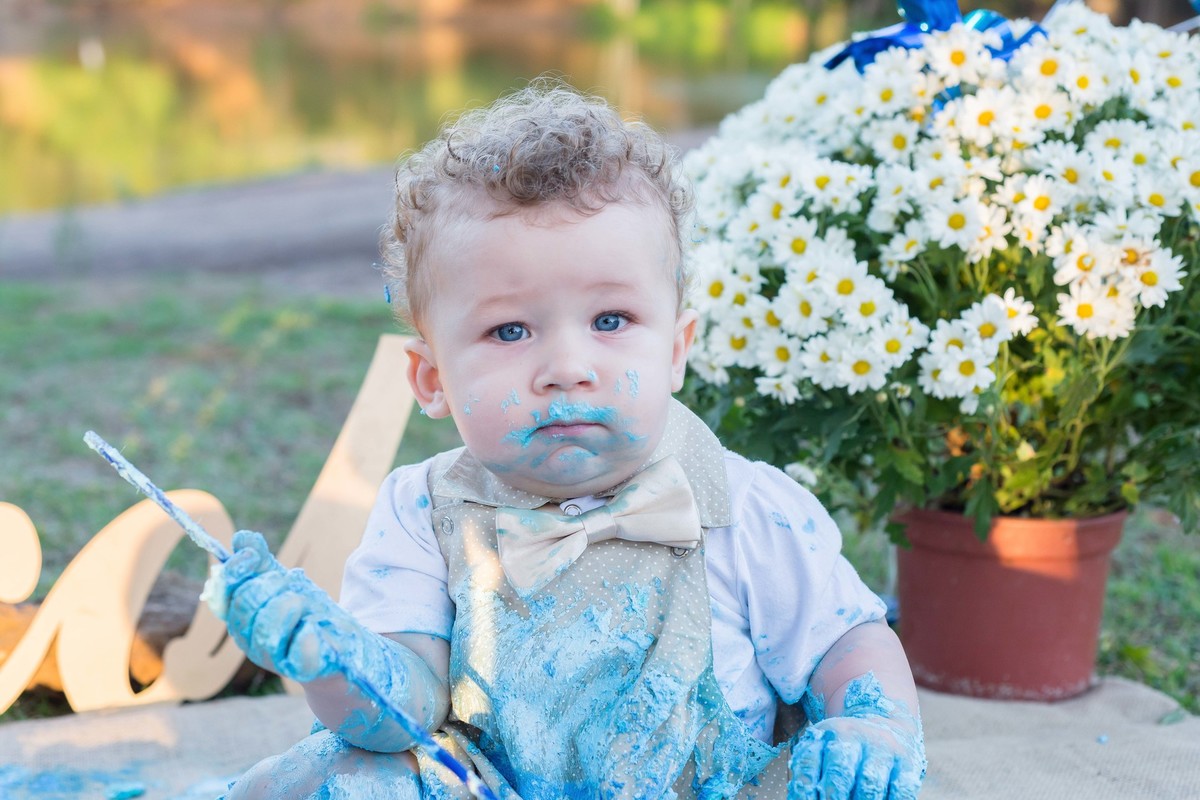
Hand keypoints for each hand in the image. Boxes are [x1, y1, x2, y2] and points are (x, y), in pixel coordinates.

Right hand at [206, 530, 359, 682]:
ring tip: (305, 603)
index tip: (252, 555)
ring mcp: (274, 659)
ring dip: (290, 604)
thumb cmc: (307, 612)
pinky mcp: (301, 668)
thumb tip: (241, 538)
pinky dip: (307, 632)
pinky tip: (313, 626)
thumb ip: (262, 562)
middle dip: (271, 583)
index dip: (236, 570)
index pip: (224, 594)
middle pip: (246, 604)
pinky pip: (298, 650)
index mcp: (241, 618)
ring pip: (266, 627)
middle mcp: (250, 641)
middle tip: (292, 584)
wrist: (340, 643)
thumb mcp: (285, 582)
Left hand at [787, 713, 923, 799]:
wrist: (884, 720)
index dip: (803, 786)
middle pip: (840, 770)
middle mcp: (854, 736)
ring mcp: (883, 748)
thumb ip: (811, 773)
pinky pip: (901, 790)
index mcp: (826, 733)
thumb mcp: (824, 749)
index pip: (809, 760)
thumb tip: (802, 797)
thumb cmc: (845, 749)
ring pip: (870, 783)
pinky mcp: (907, 762)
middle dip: (833, 796)